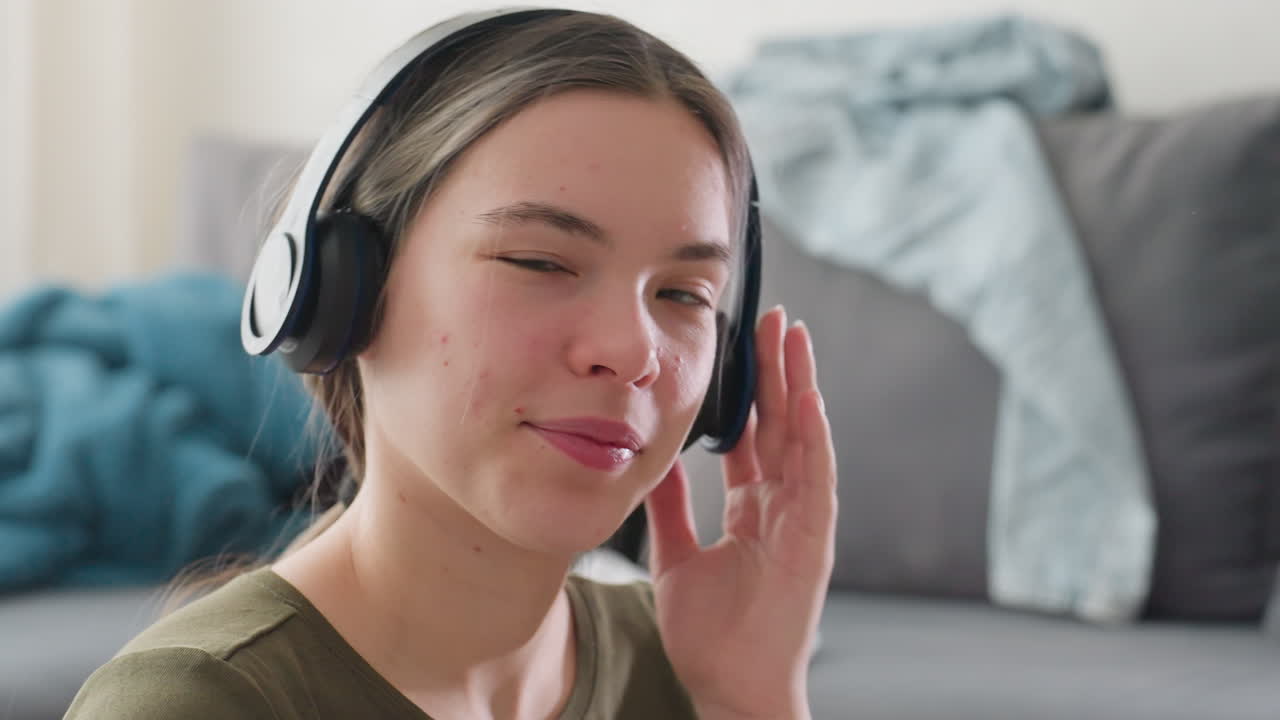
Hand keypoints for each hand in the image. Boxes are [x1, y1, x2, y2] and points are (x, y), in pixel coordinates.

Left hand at [645, 306, 837, 718]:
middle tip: (771, 319)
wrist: (728, 687)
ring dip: (799, 385)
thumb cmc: (709, 634)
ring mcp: (802, 521)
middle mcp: (782, 507)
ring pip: (803, 437)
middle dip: (776, 371)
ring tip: (793, 335)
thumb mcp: (676, 556)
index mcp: (753, 510)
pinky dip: (814, 437)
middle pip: (781, 424)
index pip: (753, 436)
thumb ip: (670, 506)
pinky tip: (808, 397)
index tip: (738, 347)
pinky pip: (816, 478)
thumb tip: (656, 458)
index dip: (748, 393)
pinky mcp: (814, 540)